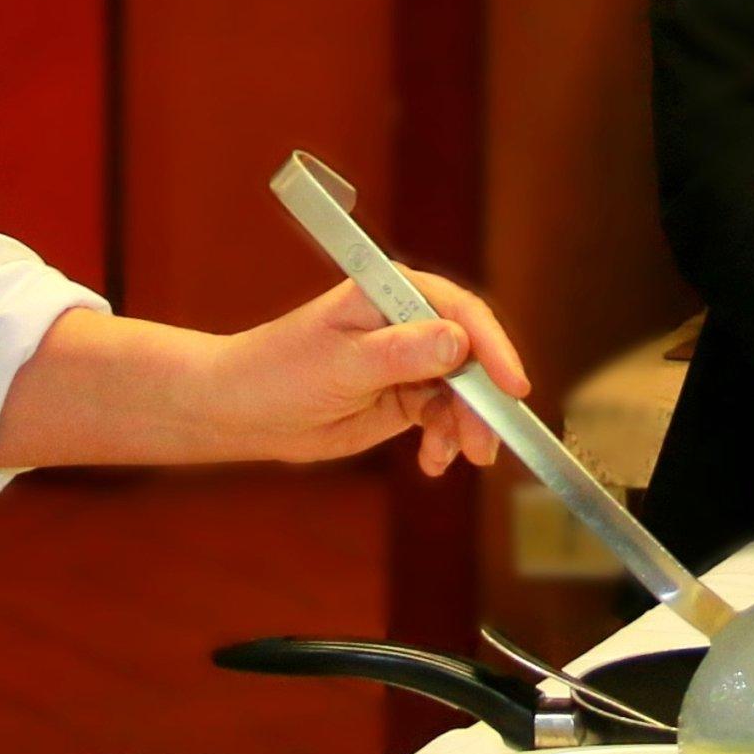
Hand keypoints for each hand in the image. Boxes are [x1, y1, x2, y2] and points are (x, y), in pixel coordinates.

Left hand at [219, 275, 531, 470]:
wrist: (242, 411)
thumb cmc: (278, 371)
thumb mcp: (343, 363)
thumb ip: (402, 353)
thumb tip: (458, 342)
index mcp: (392, 293)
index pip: (461, 313)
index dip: (492, 348)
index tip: (511, 386)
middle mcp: (408, 322)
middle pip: (470, 357)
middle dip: (481, 401)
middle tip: (484, 443)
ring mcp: (408, 360)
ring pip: (462, 392)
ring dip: (464, 426)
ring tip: (450, 457)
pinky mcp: (404, 395)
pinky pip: (442, 416)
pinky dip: (445, 440)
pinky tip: (432, 460)